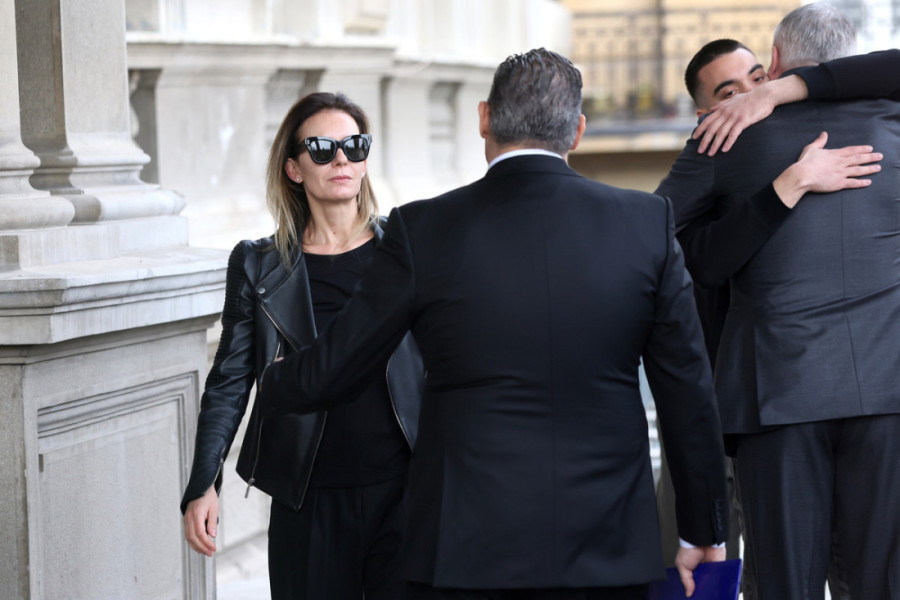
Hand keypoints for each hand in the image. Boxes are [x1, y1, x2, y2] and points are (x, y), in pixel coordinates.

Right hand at [184, 485, 218, 555]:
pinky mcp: (186, 521)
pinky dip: (193, 542)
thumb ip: (212, 522)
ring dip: (197, 546)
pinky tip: (199, 545)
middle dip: (201, 547)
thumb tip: (212, 535)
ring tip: (206, 552)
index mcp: (196, 514)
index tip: (213, 548)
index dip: (206, 543)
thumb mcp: (214, 508)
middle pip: (193, 538)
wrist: (201, 487)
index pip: (199, 533)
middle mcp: (189, 518)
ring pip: (188, 537)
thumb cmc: (208, 496)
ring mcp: (186, 520)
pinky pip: (188, 534)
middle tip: (210, 553)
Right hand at [675, 544, 725, 597]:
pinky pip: (719, 579)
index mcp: (691, 573)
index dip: (693, 591)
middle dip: (701, 590)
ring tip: (706, 589)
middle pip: (702, 586)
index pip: (693, 586)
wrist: (700, 539)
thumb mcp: (681, 565)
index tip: (693, 595)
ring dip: (709, 587)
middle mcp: (701, 573)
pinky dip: (718, 582)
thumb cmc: (689, 548)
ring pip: (711, 584)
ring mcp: (710, 571)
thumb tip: (688, 593)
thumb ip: (685, 580)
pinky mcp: (719, 569)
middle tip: (700, 593)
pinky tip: (714, 584)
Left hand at [693, 75, 808, 155]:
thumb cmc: (750, 98)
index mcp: (723, 109)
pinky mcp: (744, 121)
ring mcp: (735, 117)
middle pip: (712, 129)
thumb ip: (721, 105)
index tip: (693, 138)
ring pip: (721, 133)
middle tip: (699, 151)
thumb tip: (711, 109)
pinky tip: (724, 150)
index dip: (700, 129)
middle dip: (704, 141)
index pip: (707, 120)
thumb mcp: (734, 99)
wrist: (766, 95)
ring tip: (710, 154)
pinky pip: (734, 133)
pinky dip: (728, 142)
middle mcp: (726, 113)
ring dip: (714, 145)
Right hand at [773, 132, 881, 208]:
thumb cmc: (805, 162)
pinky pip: (853, 183)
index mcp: (835, 154)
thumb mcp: (811, 148)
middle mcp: (841, 163)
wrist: (802, 175)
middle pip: (859, 159)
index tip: (870, 148)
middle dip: (870, 157)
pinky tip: (868, 182)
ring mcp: (841, 173)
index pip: (852, 150)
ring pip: (859, 170)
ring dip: (869, 169)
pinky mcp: (838, 183)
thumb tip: (824, 134)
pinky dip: (861, 183)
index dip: (862, 149)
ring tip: (878, 168)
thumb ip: (819, 141)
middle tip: (880, 156)